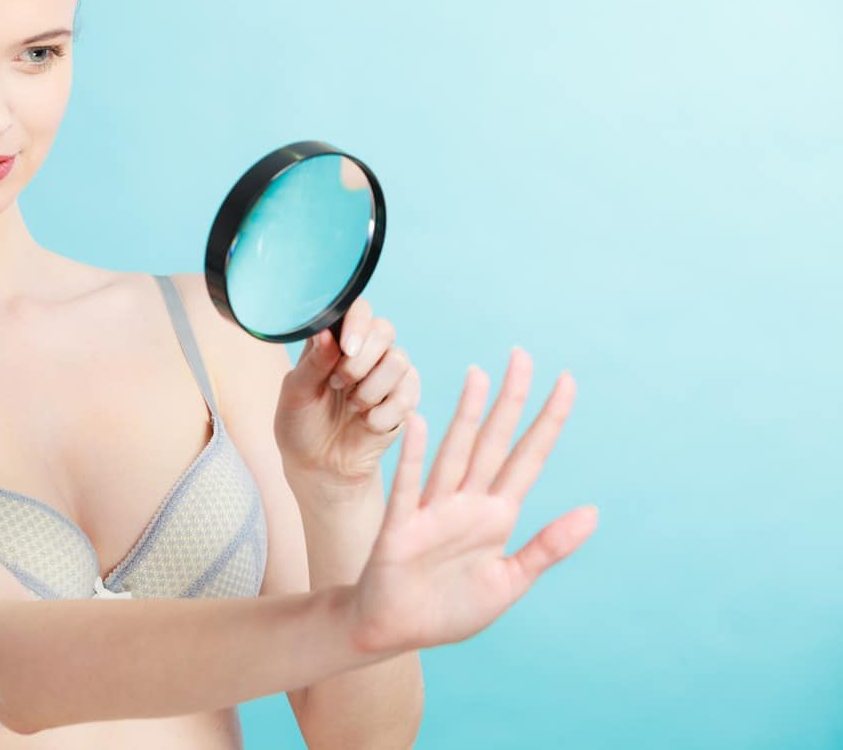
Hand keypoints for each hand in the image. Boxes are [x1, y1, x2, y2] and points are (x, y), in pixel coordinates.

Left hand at [274, 297, 419, 494]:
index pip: (358, 309)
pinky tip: (366, 424)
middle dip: (362, 361)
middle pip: (386, 330)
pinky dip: (384, 414)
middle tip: (338, 384)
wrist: (320, 467)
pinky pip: (409, 394)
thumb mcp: (295, 395)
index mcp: (335, 340)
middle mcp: (365, 351)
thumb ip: (312, 363)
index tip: (346, 348)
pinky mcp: (405, 399)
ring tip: (352, 407)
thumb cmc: (300, 426)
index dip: (358, 323)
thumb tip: (327, 335)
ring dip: (371, 390)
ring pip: (400, 361)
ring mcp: (388, 374)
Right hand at [346, 347, 597, 653]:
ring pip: (455, 454)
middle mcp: (467, 503)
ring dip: (467, 416)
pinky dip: (414, 456)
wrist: (393, 629)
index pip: (529, 458)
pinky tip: (421, 423)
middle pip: (495, 442)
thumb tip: (593, 512)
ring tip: (478, 375)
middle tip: (522, 355)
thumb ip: (547, 547)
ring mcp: (433, 512)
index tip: (566, 381)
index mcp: (497, 515)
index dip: (548, 421)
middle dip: (511, 400)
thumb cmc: (449, 607)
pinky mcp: (401, 528)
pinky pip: (409, 487)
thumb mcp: (510, 582)